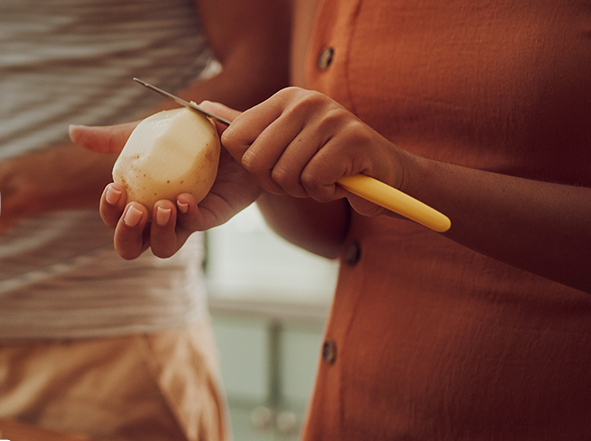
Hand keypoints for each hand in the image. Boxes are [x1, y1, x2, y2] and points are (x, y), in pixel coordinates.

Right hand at [69, 105, 261, 259]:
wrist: (233, 134)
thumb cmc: (185, 139)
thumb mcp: (147, 134)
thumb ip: (113, 137)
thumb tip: (72, 132)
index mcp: (137, 199)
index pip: (113, 217)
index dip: (108, 210)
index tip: (114, 188)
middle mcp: (157, 218)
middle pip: (129, 246)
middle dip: (126, 233)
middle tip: (135, 209)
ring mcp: (185, 220)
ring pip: (162, 248)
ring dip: (158, 231)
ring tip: (163, 207)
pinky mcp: (213, 215)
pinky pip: (197, 226)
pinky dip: (188, 216)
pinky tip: (186, 199)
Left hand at [222, 87, 414, 217]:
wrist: (386, 173)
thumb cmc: (329, 161)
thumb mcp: (285, 141)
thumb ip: (248, 127)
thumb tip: (203, 109)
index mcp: (285, 98)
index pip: (234, 137)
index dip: (250, 166)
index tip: (276, 167)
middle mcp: (305, 101)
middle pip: (256, 161)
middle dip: (277, 183)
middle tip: (303, 178)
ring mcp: (330, 117)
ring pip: (286, 174)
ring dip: (304, 189)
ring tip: (324, 177)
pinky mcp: (352, 139)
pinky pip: (314, 180)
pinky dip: (324, 192)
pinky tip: (340, 181)